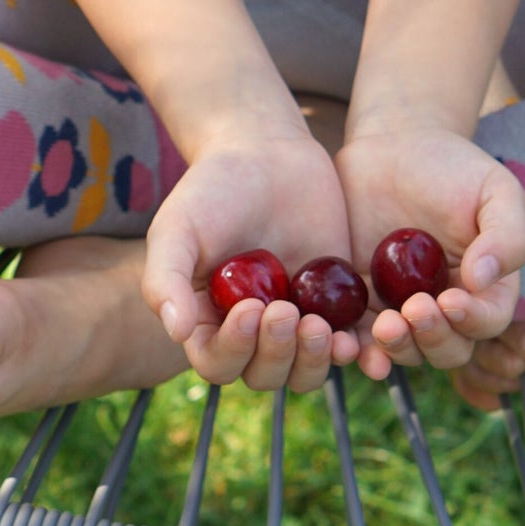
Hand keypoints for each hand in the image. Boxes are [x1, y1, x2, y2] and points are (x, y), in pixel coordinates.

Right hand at [142, 127, 359, 390]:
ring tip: (319, 327)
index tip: (251, 309)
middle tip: (286, 310)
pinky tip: (358, 341)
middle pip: (265, 374)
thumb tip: (177, 333)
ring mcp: (296, 319)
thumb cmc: (211, 188)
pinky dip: (355, 352)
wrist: (266, 151)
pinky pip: (347, 344)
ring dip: (314, 361)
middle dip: (277, 353)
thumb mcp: (178, 227)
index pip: (219, 362)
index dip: (234, 349)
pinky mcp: (334, 303)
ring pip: (305, 370)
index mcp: (208, 321)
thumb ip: (165, 278)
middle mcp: (252, 331)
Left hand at [335, 127, 524, 378]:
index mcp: (486, 287)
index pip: (487, 320)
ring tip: (384, 326)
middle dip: (433, 338)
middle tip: (413, 310)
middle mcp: (447, 306)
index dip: (473, 320)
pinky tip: (348, 342)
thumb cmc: (454, 166)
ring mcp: (402, 307)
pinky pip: (359, 336)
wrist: (394, 145)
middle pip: (447, 348)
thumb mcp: (495, 189)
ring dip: (397, 349)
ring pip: (405, 350)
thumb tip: (483, 280)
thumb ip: (506, 235)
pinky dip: (356, 348)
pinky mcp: (362, 300)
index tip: (450, 301)